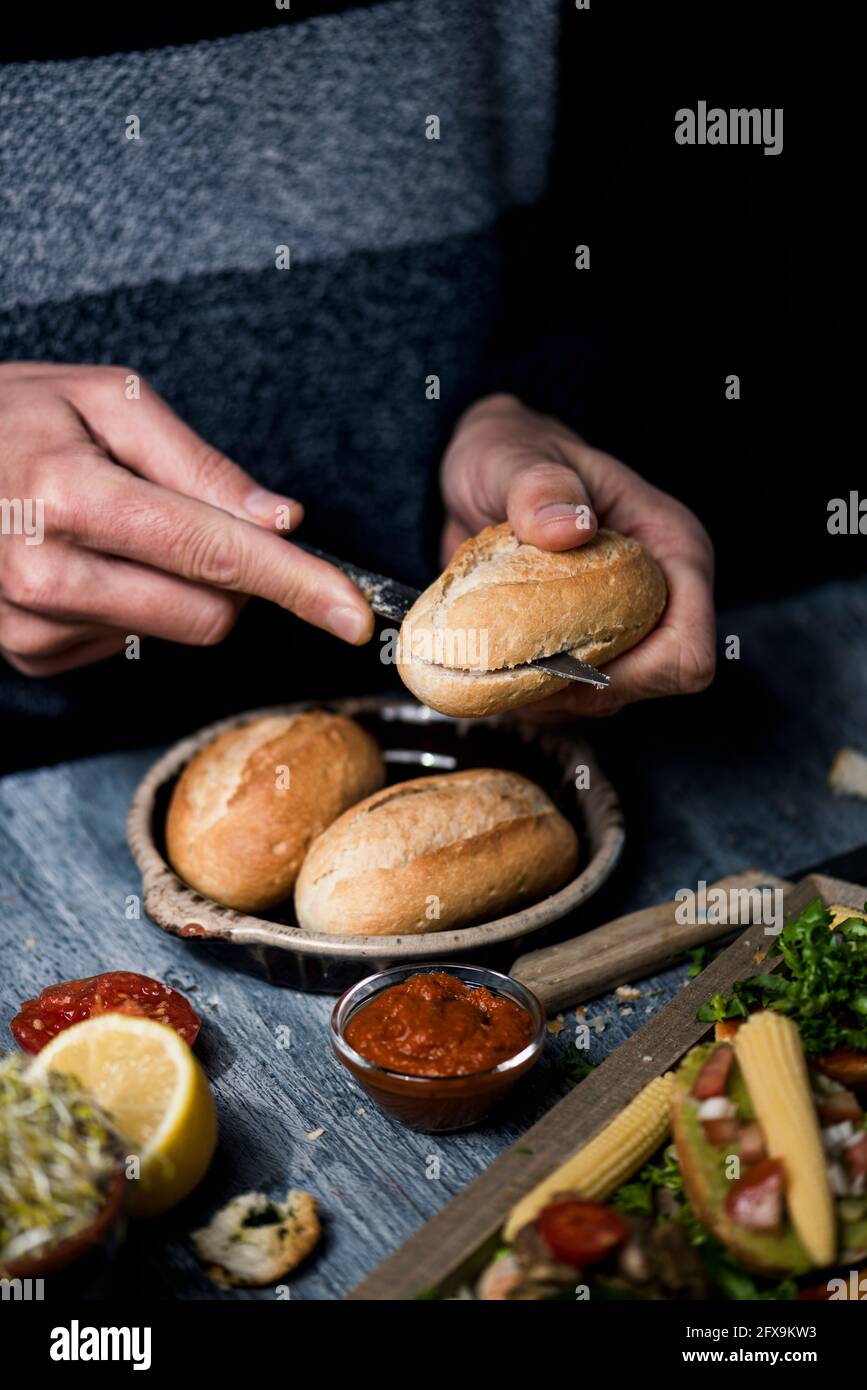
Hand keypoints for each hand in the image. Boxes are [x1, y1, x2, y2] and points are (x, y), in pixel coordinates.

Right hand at [0, 363, 372, 675]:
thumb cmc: (17, 414)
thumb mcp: (107, 400)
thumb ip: (200, 464)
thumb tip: (282, 521)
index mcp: (71, 493)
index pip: (215, 552)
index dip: (297, 583)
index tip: (352, 613)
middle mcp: (44, 571)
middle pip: (209, 613)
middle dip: (233, 575)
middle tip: (196, 519)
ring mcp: (29, 624)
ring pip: (174, 632)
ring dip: (177, 587)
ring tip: (116, 528)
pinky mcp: (26, 654)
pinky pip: (129, 646)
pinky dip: (133, 605)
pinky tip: (89, 561)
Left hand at [440, 393, 714, 714]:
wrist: (478, 471)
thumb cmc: (507, 452)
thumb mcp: (512, 456)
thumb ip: (538, 486)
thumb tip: (567, 528)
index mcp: (672, 549)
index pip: (687, 651)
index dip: (634, 676)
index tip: (561, 662)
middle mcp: (660, 597)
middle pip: (648, 687)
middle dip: (580, 691)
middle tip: (511, 663)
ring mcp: (626, 627)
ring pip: (607, 701)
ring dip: (549, 696)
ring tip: (496, 658)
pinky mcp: (590, 646)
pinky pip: (570, 699)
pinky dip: (529, 694)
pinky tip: (494, 663)